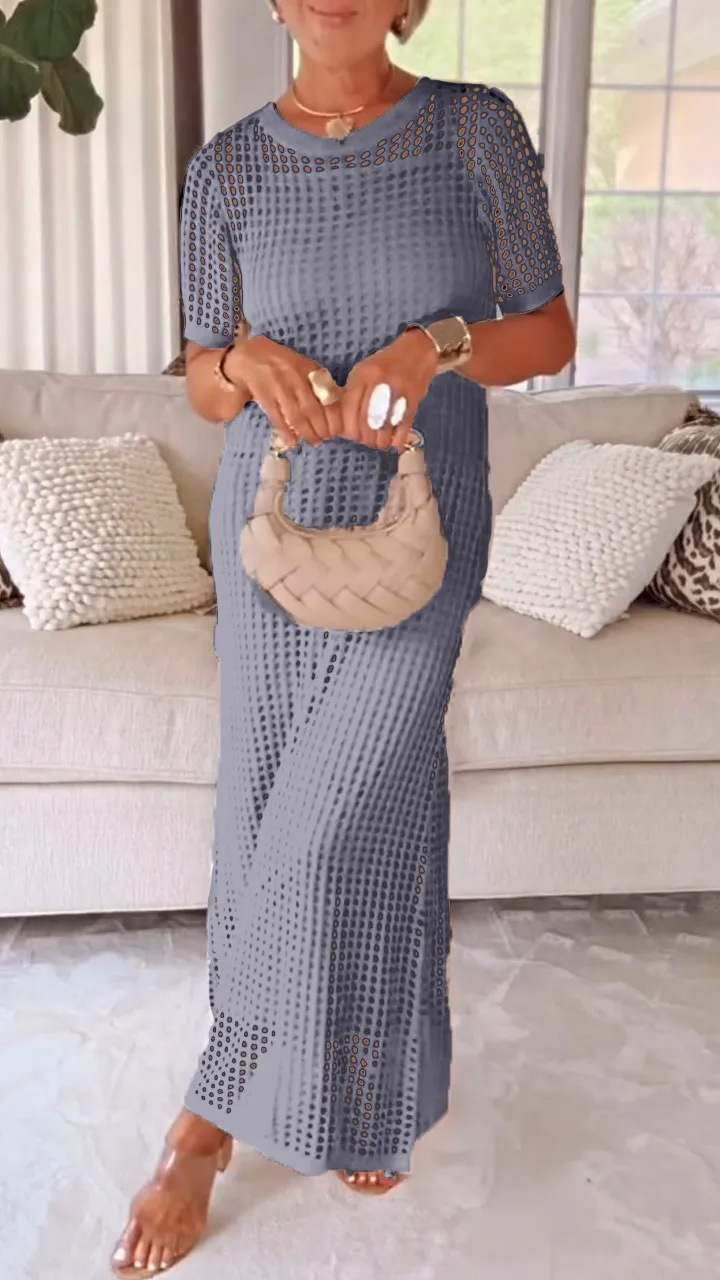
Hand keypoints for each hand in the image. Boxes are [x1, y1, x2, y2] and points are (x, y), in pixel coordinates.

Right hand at [226, 336, 339, 449]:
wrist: (248, 354)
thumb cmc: (279, 362)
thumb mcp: (301, 364)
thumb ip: (316, 380)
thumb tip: (334, 401)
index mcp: (308, 369)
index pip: (326, 395)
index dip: (333, 415)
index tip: (338, 428)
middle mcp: (296, 378)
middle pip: (313, 409)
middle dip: (322, 428)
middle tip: (327, 438)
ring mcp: (279, 388)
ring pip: (297, 416)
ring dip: (307, 433)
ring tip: (315, 442)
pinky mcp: (265, 396)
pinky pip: (278, 418)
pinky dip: (286, 433)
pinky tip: (294, 443)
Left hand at [337, 329, 439, 451]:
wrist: (419, 350)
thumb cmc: (388, 362)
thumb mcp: (365, 370)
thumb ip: (354, 391)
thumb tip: (346, 419)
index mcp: (363, 374)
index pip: (349, 408)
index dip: (348, 427)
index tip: (350, 434)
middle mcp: (379, 381)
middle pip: (365, 420)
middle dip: (363, 437)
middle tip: (365, 441)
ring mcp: (398, 390)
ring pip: (383, 426)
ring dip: (379, 441)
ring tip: (378, 444)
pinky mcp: (413, 399)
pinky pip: (403, 426)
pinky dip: (397, 440)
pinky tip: (393, 445)